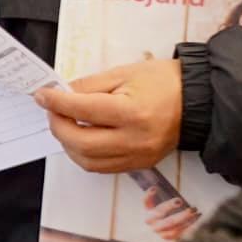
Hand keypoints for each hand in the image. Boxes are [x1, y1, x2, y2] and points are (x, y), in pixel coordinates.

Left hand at [39, 56, 184, 172]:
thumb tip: (60, 93)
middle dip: (58, 126)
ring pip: (88, 161)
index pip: (82, 109)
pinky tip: (82, 138)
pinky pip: (102, 167)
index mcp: (132, 113)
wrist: (199, 101)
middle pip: (80, 143)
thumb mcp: (124, 73)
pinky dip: (85, 155)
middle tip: (52, 110)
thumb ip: (89, 85)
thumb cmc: (166, 82)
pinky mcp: (140, 165)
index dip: (56, 102)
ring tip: (66, 124)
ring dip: (69, 144)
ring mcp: (138, 156)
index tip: (42, 95)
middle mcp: (135, 140)